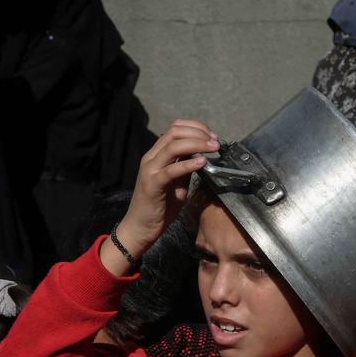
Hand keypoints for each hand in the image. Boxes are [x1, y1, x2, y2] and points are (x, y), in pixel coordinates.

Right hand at [103, 121, 217, 275]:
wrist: (139, 228)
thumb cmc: (159, 207)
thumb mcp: (177, 183)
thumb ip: (185, 168)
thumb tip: (201, 155)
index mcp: (156, 155)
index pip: (175, 128)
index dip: (196, 128)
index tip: (213, 137)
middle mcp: (151, 158)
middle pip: (175, 132)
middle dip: (199, 133)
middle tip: (216, 142)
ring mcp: (150, 170)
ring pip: (173, 146)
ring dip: (197, 143)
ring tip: (213, 148)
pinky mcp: (152, 185)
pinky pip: (171, 170)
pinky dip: (188, 164)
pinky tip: (202, 163)